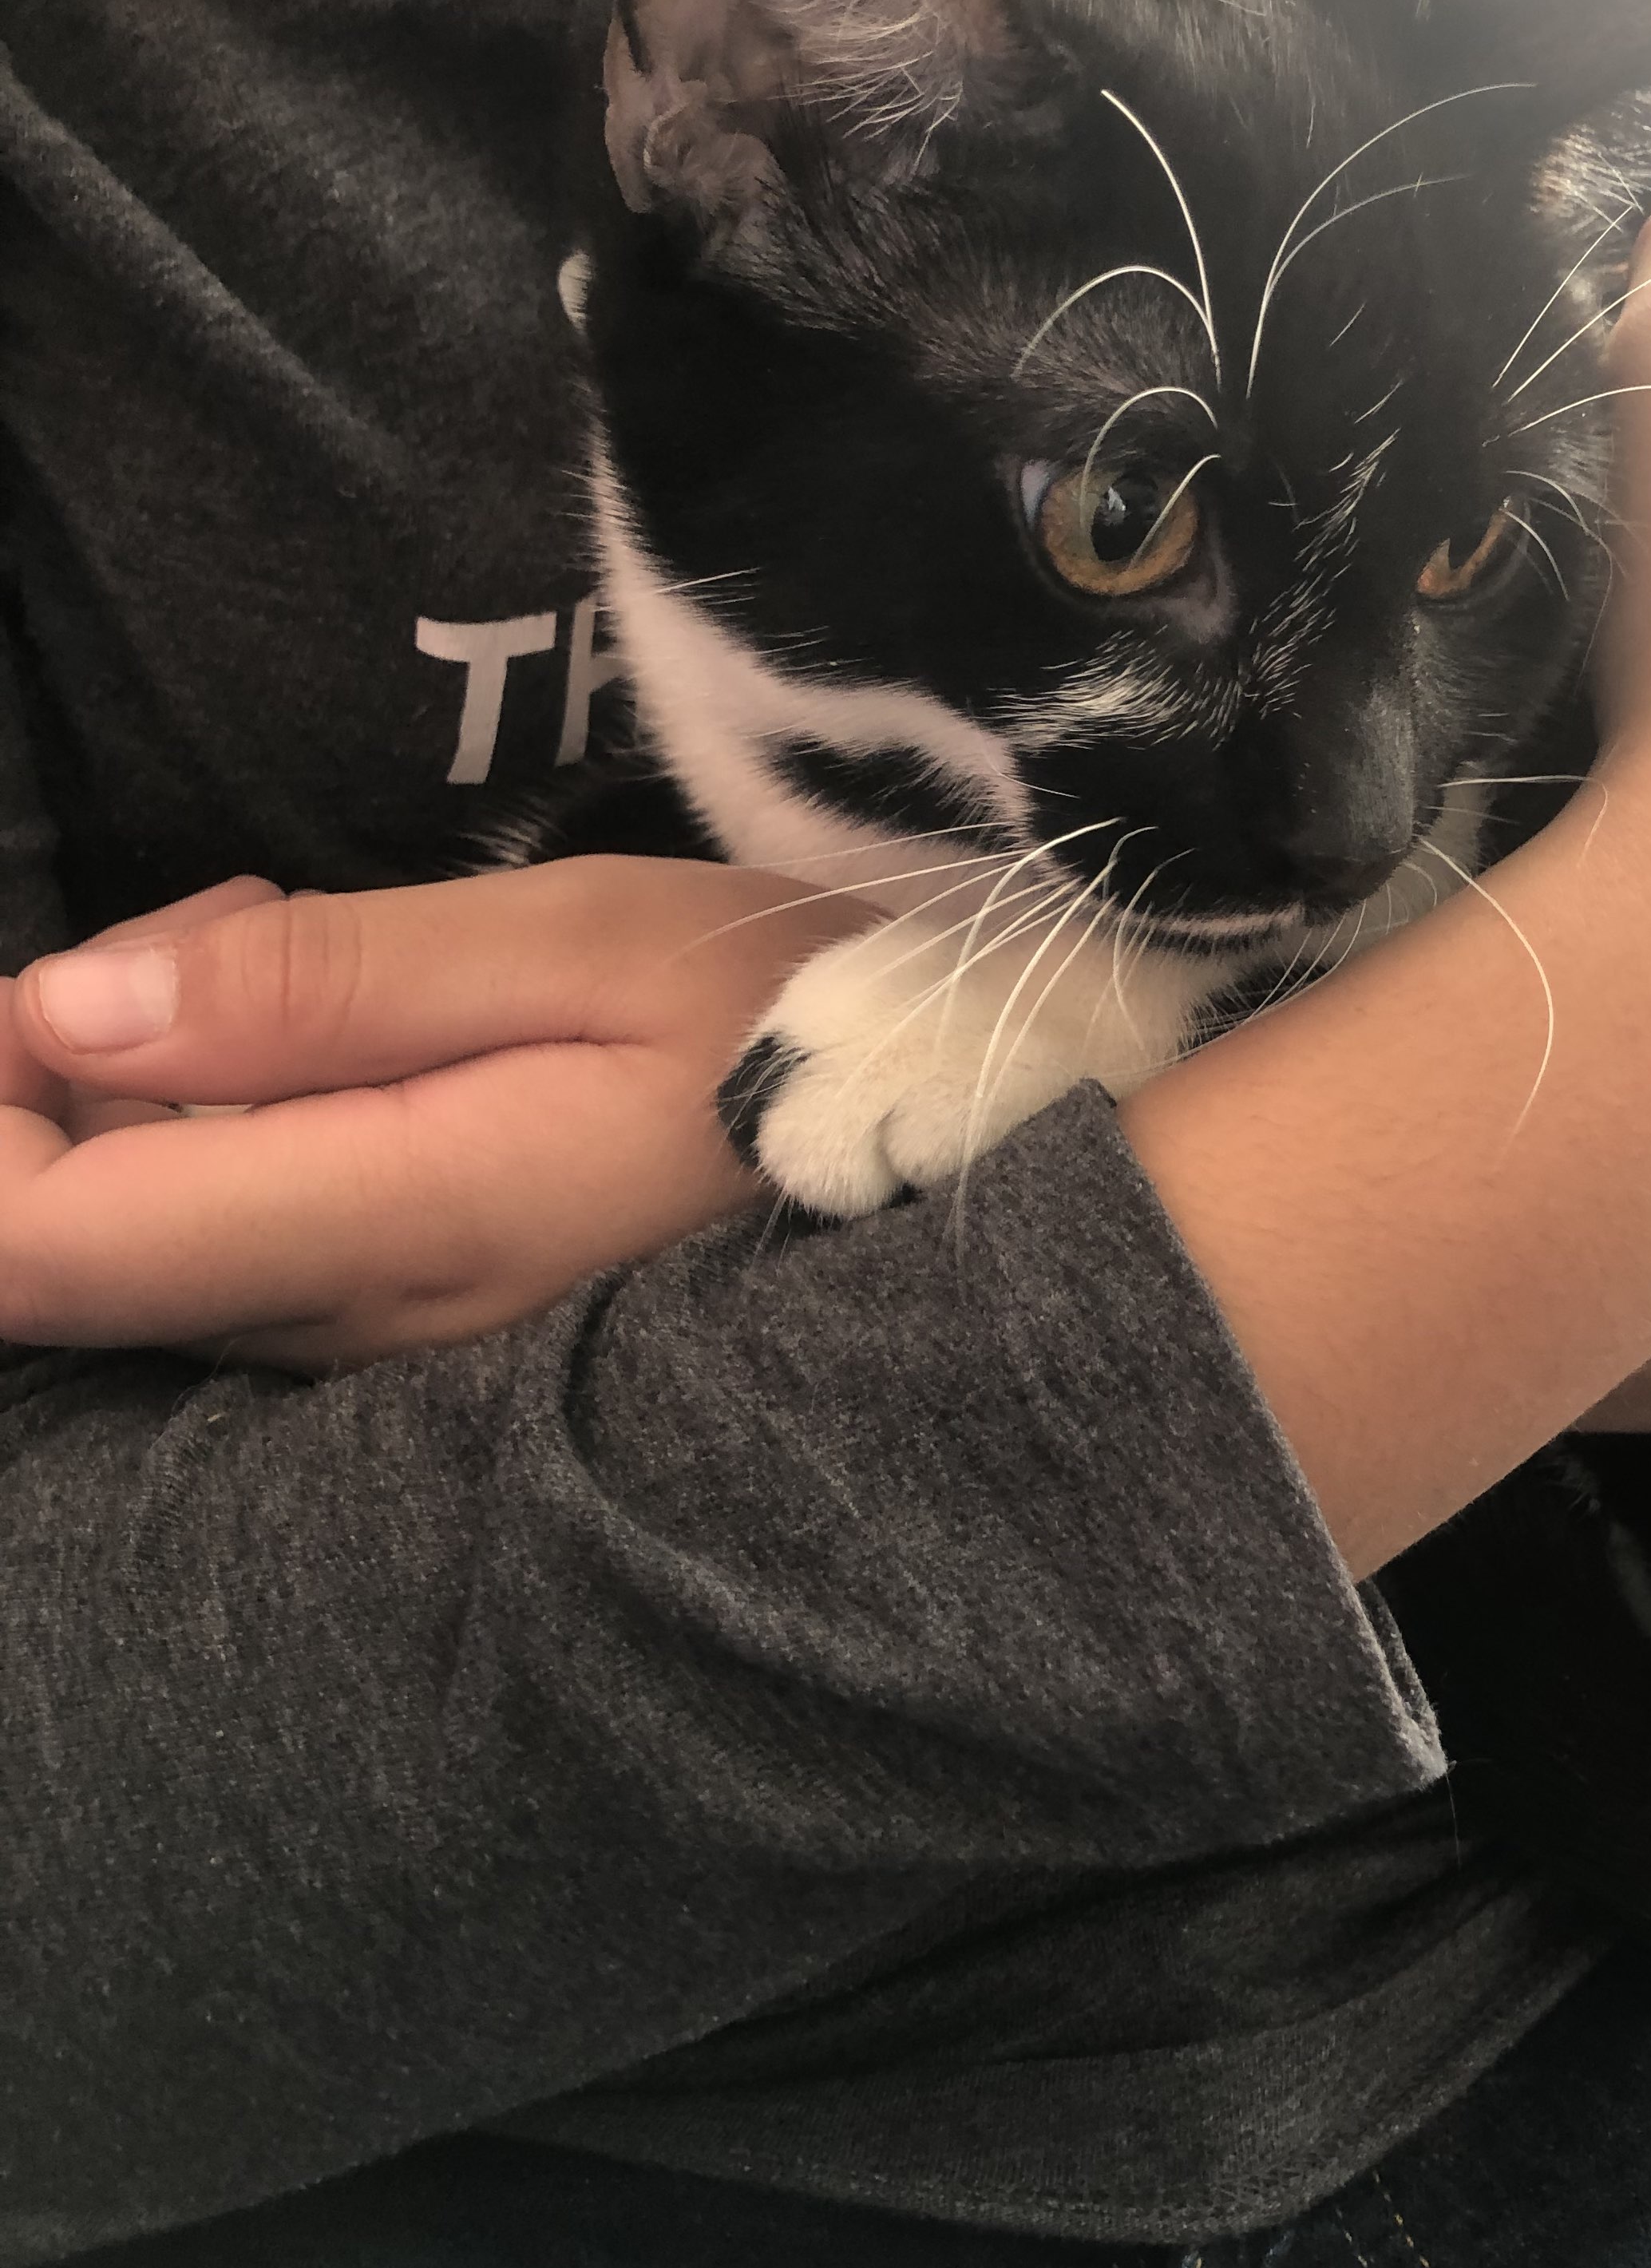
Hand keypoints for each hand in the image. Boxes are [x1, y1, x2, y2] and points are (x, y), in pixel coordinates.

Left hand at [0, 860, 873, 1368]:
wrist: (942, 1126)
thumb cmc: (780, 1009)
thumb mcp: (569, 939)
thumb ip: (314, 982)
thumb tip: (66, 1008)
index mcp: (389, 1224)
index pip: (32, 1248)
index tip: (54, 985)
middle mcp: (354, 1325)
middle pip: (58, 1243)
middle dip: (70, 1062)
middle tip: (237, 921)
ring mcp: (380, 1346)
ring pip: (137, 1237)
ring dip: (158, 1074)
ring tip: (320, 953)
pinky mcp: (406, 1324)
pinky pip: (228, 1240)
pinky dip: (228, 1115)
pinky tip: (353, 1027)